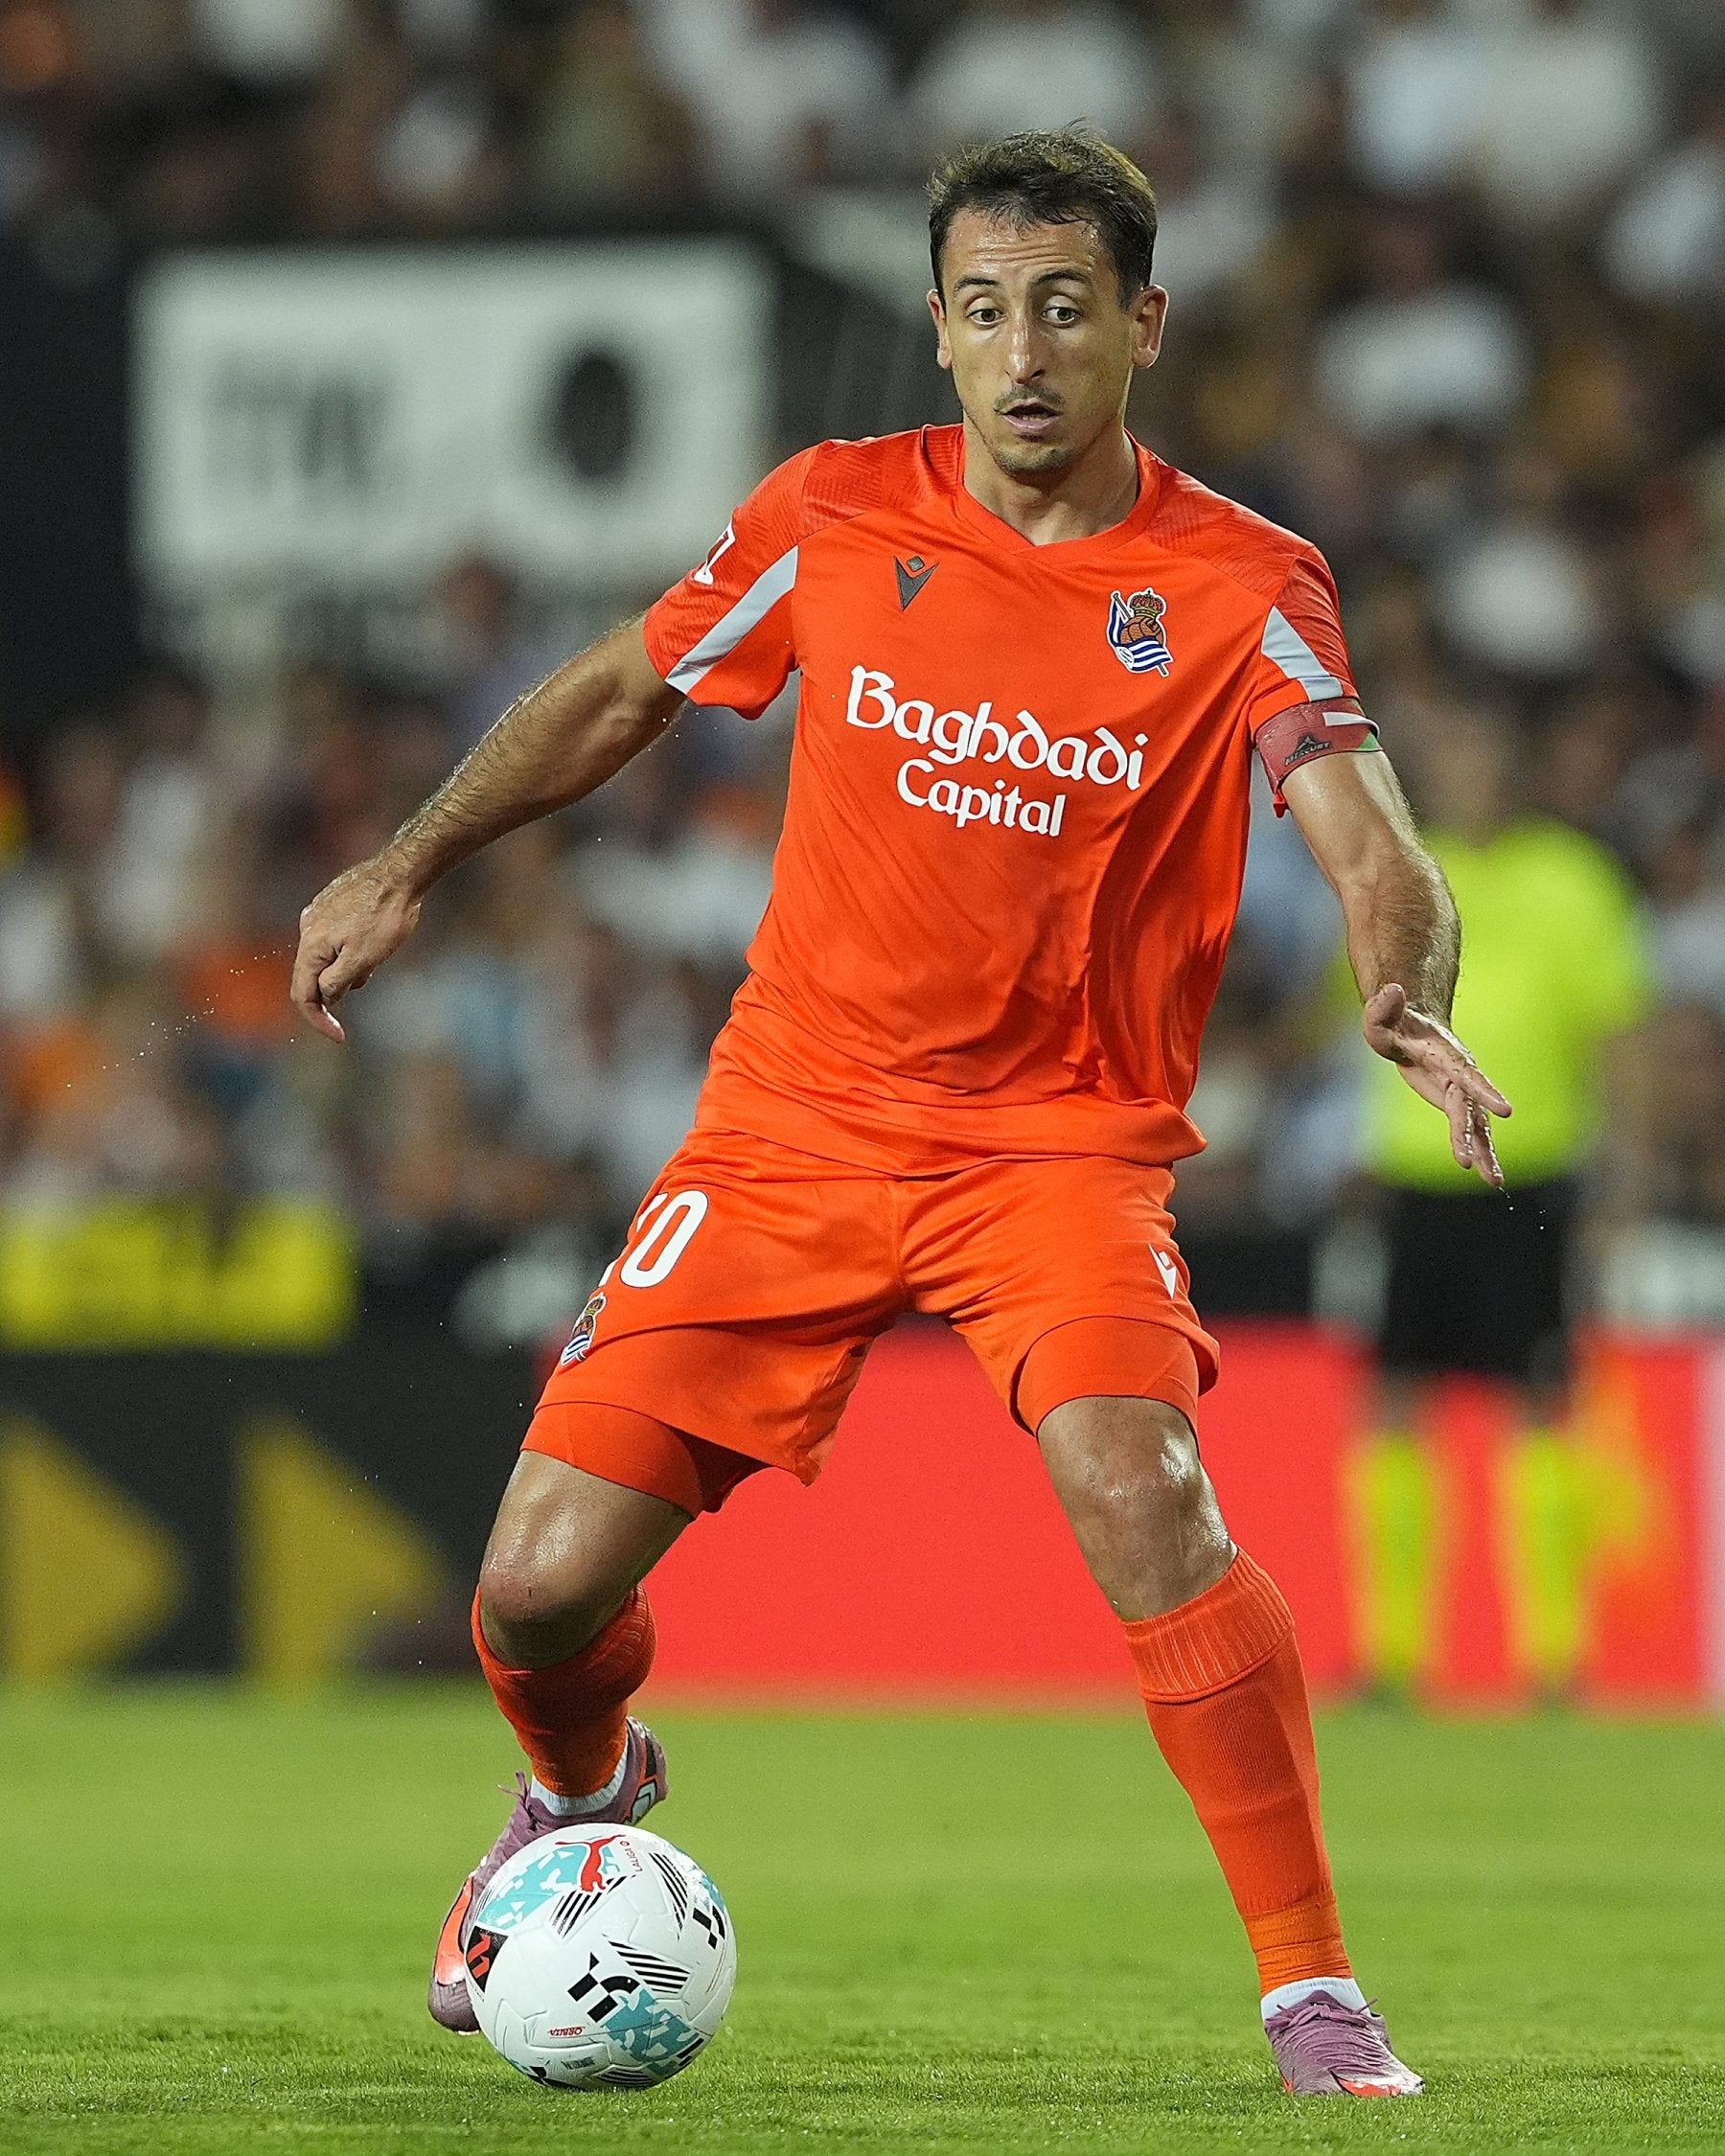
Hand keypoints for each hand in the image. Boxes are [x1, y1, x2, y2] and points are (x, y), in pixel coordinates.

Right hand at [290, 860, 421, 1041]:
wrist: (399, 872)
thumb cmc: (385, 916)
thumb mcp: (364, 959)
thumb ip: (338, 982)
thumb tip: (326, 996)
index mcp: (311, 945)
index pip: (303, 995)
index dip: (319, 1021)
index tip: (340, 1037)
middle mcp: (307, 928)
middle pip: (312, 975)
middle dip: (338, 989)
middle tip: (368, 978)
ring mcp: (319, 913)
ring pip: (326, 956)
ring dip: (347, 968)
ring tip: (378, 954)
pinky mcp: (332, 904)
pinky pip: (335, 938)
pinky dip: (350, 950)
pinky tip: (374, 941)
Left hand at [1363, 982, 1511, 1187]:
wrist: (1414, 1024)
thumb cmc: (1394, 1024)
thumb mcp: (1380, 1018)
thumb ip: (1382, 1009)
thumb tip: (1392, 990)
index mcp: (1444, 1056)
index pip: (1466, 1076)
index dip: (1485, 1092)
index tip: (1505, 1111)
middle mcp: (1460, 1075)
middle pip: (1468, 1109)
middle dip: (1471, 1136)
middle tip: (1471, 1165)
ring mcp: (1462, 1091)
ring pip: (1477, 1124)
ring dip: (1486, 1153)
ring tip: (1495, 1182)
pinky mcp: (1459, 1104)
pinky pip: (1473, 1131)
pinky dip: (1482, 1153)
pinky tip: (1492, 1178)